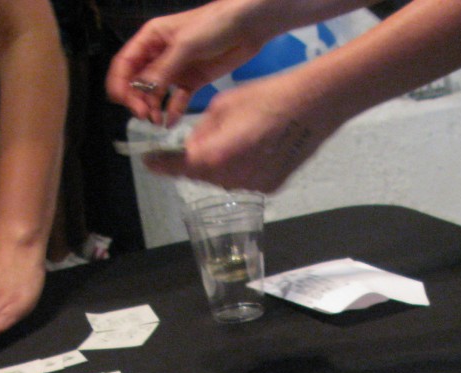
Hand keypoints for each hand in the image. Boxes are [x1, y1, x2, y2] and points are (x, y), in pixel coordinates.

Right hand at [107, 0, 271, 124]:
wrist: (246, 27)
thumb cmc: (212, 25)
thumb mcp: (185, 45)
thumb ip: (163, 68)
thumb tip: (143, 90)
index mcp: (150, 39)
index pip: (125, 62)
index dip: (120, 82)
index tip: (122, 102)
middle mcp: (158, 55)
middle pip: (137, 81)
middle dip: (136, 99)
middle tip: (143, 115)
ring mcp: (175, 70)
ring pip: (155, 93)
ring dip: (152, 107)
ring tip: (156, 121)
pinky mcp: (192, 82)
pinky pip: (177, 100)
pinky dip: (172, 111)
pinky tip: (170, 122)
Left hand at [142, 72, 326, 192]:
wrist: (312, 106)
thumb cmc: (266, 97)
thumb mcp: (223, 105)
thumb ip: (202, 131)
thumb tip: (193, 145)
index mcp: (215, 155)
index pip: (179, 167)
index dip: (161, 165)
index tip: (149, 163)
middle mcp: (232, 178)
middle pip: (202, 175)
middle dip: (195, 161)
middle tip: (198, 141)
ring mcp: (253, 186)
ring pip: (224, 179)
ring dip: (219, 165)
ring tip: (234, 138)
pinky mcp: (270, 187)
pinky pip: (246, 180)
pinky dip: (242, 168)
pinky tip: (254, 148)